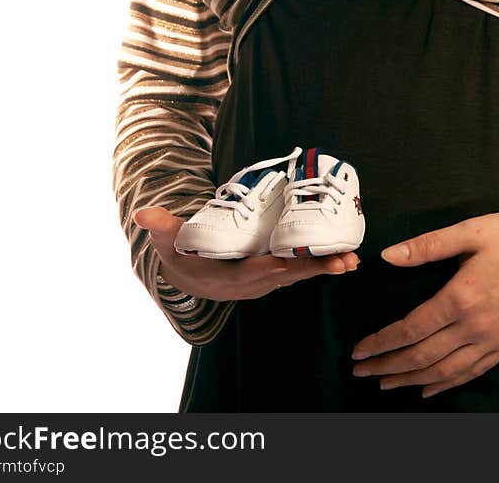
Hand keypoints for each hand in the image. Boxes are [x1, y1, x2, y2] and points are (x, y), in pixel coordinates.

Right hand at [133, 206, 359, 301]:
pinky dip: (320, 265)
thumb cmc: (180, 256)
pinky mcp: (274, 274)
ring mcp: (266, 281)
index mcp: (230, 275)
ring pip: (299, 275)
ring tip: (353, 261)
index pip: (257, 271)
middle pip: (288, 276)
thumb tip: (145, 215)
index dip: (279, 266)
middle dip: (316, 269)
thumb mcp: (168, 243)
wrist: (188, 277)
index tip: (299, 260)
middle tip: (346, 261)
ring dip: (326, 268)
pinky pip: (300, 270)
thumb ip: (161, 228)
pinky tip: (344, 258)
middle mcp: (253, 282)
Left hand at [351, 211, 498, 397]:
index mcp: (461, 298)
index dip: (381, 343)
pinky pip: (472, 373)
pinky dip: (447, 385)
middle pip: (422, 357)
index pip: (411, 329)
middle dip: (388, 367)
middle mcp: (475, 327)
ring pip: (445, 372)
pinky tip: (428, 390)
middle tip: (360, 373)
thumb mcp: (471, 231)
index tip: (358, 351)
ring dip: (411, 381)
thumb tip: (388, 256)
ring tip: (386, 384)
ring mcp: (494, 341)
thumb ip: (428, 246)